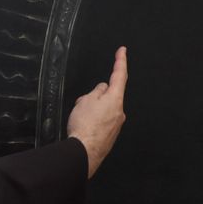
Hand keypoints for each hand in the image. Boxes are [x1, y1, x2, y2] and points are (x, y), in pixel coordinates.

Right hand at [68, 47, 127, 178]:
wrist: (84, 152)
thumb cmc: (85, 126)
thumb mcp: (86, 100)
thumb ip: (97, 91)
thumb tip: (102, 89)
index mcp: (116, 99)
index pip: (120, 75)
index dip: (120, 61)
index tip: (122, 51)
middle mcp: (120, 112)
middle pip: (109, 95)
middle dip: (94, 96)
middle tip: (82, 104)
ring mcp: (116, 125)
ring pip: (103, 109)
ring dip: (91, 110)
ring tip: (80, 119)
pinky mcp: (110, 135)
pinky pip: (101, 122)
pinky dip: (92, 121)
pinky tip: (83, 127)